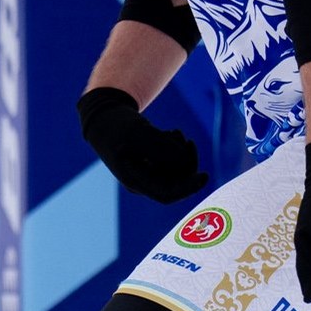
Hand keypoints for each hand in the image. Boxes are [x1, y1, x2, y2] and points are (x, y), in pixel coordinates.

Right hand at [75, 86, 209, 203]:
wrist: (105, 117)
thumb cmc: (118, 126)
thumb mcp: (139, 133)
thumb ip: (160, 148)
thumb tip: (184, 161)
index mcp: (134, 179)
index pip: (166, 193)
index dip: (188, 188)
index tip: (205, 176)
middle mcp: (142, 181)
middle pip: (176, 182)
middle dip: (187, 162)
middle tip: (187, 141)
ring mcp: (148, 173)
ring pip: (178, 171)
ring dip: (183, 152)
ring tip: (175, 132)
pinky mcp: (154, 164)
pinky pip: (175, 162)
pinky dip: (178, 148)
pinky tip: (173, 132)